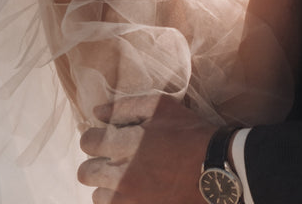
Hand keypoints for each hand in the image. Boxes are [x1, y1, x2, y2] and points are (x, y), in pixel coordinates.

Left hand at [77, 94, 216, 203]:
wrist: (216, 167)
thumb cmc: (189, 132)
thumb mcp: (160, 106)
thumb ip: (123, 106)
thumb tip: (97, 112)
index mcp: (123, 144)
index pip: (87, 142)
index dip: (96, 138)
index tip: (107, 139)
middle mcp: (121, 174)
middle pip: (85, 173)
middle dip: (96, 163)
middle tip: (113, 160)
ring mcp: (130, 199)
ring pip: (98, 196)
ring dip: (107, 186)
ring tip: (127, 179)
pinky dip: (121, 201)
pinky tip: (135, 193)